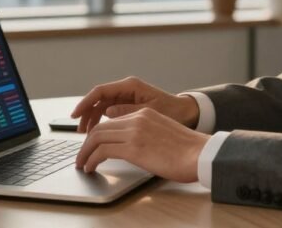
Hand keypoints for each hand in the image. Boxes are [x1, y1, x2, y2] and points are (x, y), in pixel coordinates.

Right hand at [70, 76, 199, 132]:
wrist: (188, 113)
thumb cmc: (173, 111)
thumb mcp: (150, 112)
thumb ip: (128, 111)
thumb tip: (107, 112)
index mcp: (131, 86)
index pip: (100, 91)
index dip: (85, 103)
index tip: (75, 115)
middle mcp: (126, 89)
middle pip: (98, 99)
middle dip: (86, 114)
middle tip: (80, 131)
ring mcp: (127, 97)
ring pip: (102, 106)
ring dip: (93, 119)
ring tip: (86, 136)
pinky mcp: (129, 106)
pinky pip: (109, 112)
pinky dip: (102, 122)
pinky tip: (98, 134)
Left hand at [74, 107, 208, 182]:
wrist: (200, 154)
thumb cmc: (188, 151)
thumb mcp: (163, 133)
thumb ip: (145, 134)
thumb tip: (132, 148)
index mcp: (145, 113)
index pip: (112, 120)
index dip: (98, 135)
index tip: (92, 147)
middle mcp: (137, 118)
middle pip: (101, 128)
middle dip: (86, 144)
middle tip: (81, 157)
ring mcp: (134, 131)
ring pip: (97, 137)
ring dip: (85, 153)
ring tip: (82, 164)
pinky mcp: (133, 147)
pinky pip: (102, 151)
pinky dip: (91, 159)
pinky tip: (90, 167)